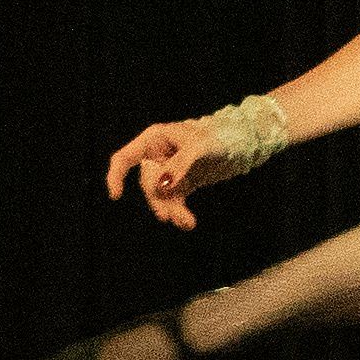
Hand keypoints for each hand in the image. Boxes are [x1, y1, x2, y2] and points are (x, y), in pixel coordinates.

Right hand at [105, 118, 241, 229]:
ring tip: (187, 223)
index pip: (125, 158)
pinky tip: (187, 223)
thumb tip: (161, 186)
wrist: (243, 143)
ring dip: (171, 210)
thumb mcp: (200, 148)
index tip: (116, 197)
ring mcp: (169, 170)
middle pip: (146, 184)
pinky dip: (179, 212)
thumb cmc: (221, 136)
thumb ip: (179, 165)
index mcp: (155, 139)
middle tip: (172, 215)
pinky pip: (173, 201)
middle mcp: (158, 155)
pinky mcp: (182, 183)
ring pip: (160, 196)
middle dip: (158, 200)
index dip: (116, 176)